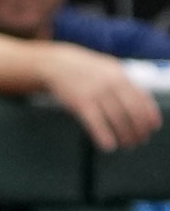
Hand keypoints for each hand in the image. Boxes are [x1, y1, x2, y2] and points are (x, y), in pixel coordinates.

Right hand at [42, 44, 161, 151]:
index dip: (150, 115)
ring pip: (117, 119)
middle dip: (139, 128)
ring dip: (125, 135)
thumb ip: (123, 84)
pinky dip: (104, 135)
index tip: (153, 127)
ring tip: (128, 145)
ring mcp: (96, 93)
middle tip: (141, 140)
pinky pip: (95, 123)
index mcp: (121, 76)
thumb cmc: (83, 70)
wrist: (56, 65)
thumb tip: (140, 103)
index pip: (142, 98)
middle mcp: (111, 84)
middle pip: (132, 111)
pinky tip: (109, 146)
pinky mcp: (80, 103)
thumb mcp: (108, 70)